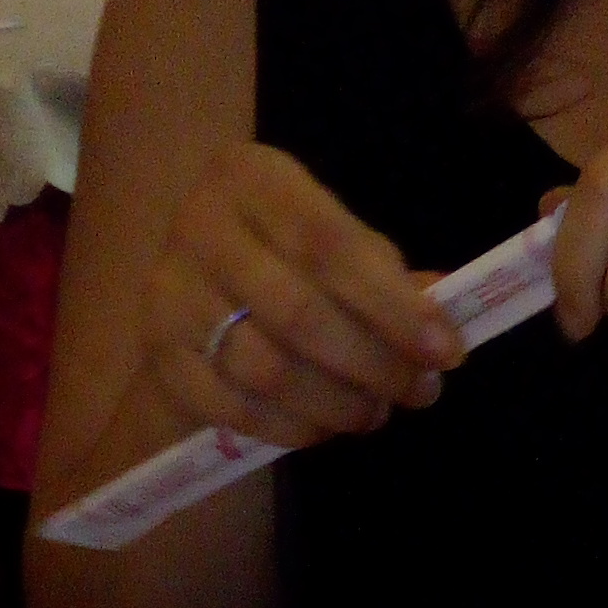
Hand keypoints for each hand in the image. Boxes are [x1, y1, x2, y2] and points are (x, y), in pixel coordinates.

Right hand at [136, 143, 466, 445]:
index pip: (331, 246)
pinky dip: (295, 430)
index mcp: (252, 177)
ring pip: (269, 371)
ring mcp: (171, 292)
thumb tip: (443, 317)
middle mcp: (201, 225)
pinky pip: (238, 410)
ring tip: (375, 412)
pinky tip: (326, 427)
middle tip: (419, 391)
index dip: (395, 307)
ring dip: (339, 405)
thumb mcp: (331, 241)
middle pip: (300, 314)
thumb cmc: (284, 257)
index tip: (446, 351)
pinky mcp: (160, 354)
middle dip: (374, 365)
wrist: (196, 289)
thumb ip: (384, 275)